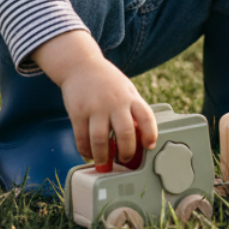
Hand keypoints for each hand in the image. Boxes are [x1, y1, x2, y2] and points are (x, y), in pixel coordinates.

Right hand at [31, 30, 157, 165]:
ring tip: (104, 162)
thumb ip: (132, 109)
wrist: (81, 66)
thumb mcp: (126, 90)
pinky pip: (82, 138)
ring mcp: (95, 108)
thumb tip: (138, 136)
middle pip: (125, 133)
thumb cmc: (107, 81)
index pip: (146, 117)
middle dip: (126, 152)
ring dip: (103, 156)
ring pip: (101, 140)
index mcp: (130, 96)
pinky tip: (89, 153)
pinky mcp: (77, 113)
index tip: (150, 146)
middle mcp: (115, 102)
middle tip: (125, 160)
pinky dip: (85, 150)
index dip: (150, 134)